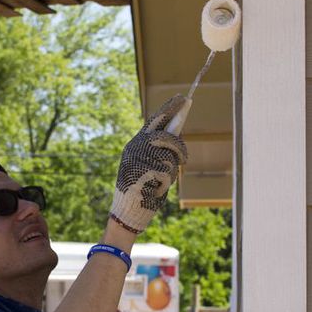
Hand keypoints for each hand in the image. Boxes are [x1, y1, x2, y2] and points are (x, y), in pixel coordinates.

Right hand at [110, 95, 187, 233]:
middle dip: (178, 146)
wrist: (127, 213)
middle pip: (165, 135)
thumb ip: (161, 152)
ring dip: (171, 169)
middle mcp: (134, 148)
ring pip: (168, 154)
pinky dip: (165, 183)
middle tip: (184, 159)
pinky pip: (166, 171)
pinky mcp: (141, 170)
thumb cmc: (143, 192)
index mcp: (135, 145)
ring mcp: (137, 158)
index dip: (170, 109)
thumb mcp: (152, 167)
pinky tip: (155, 190)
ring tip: (160, 182)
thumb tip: (178, 138)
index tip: (184, 98)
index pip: (154, 121)